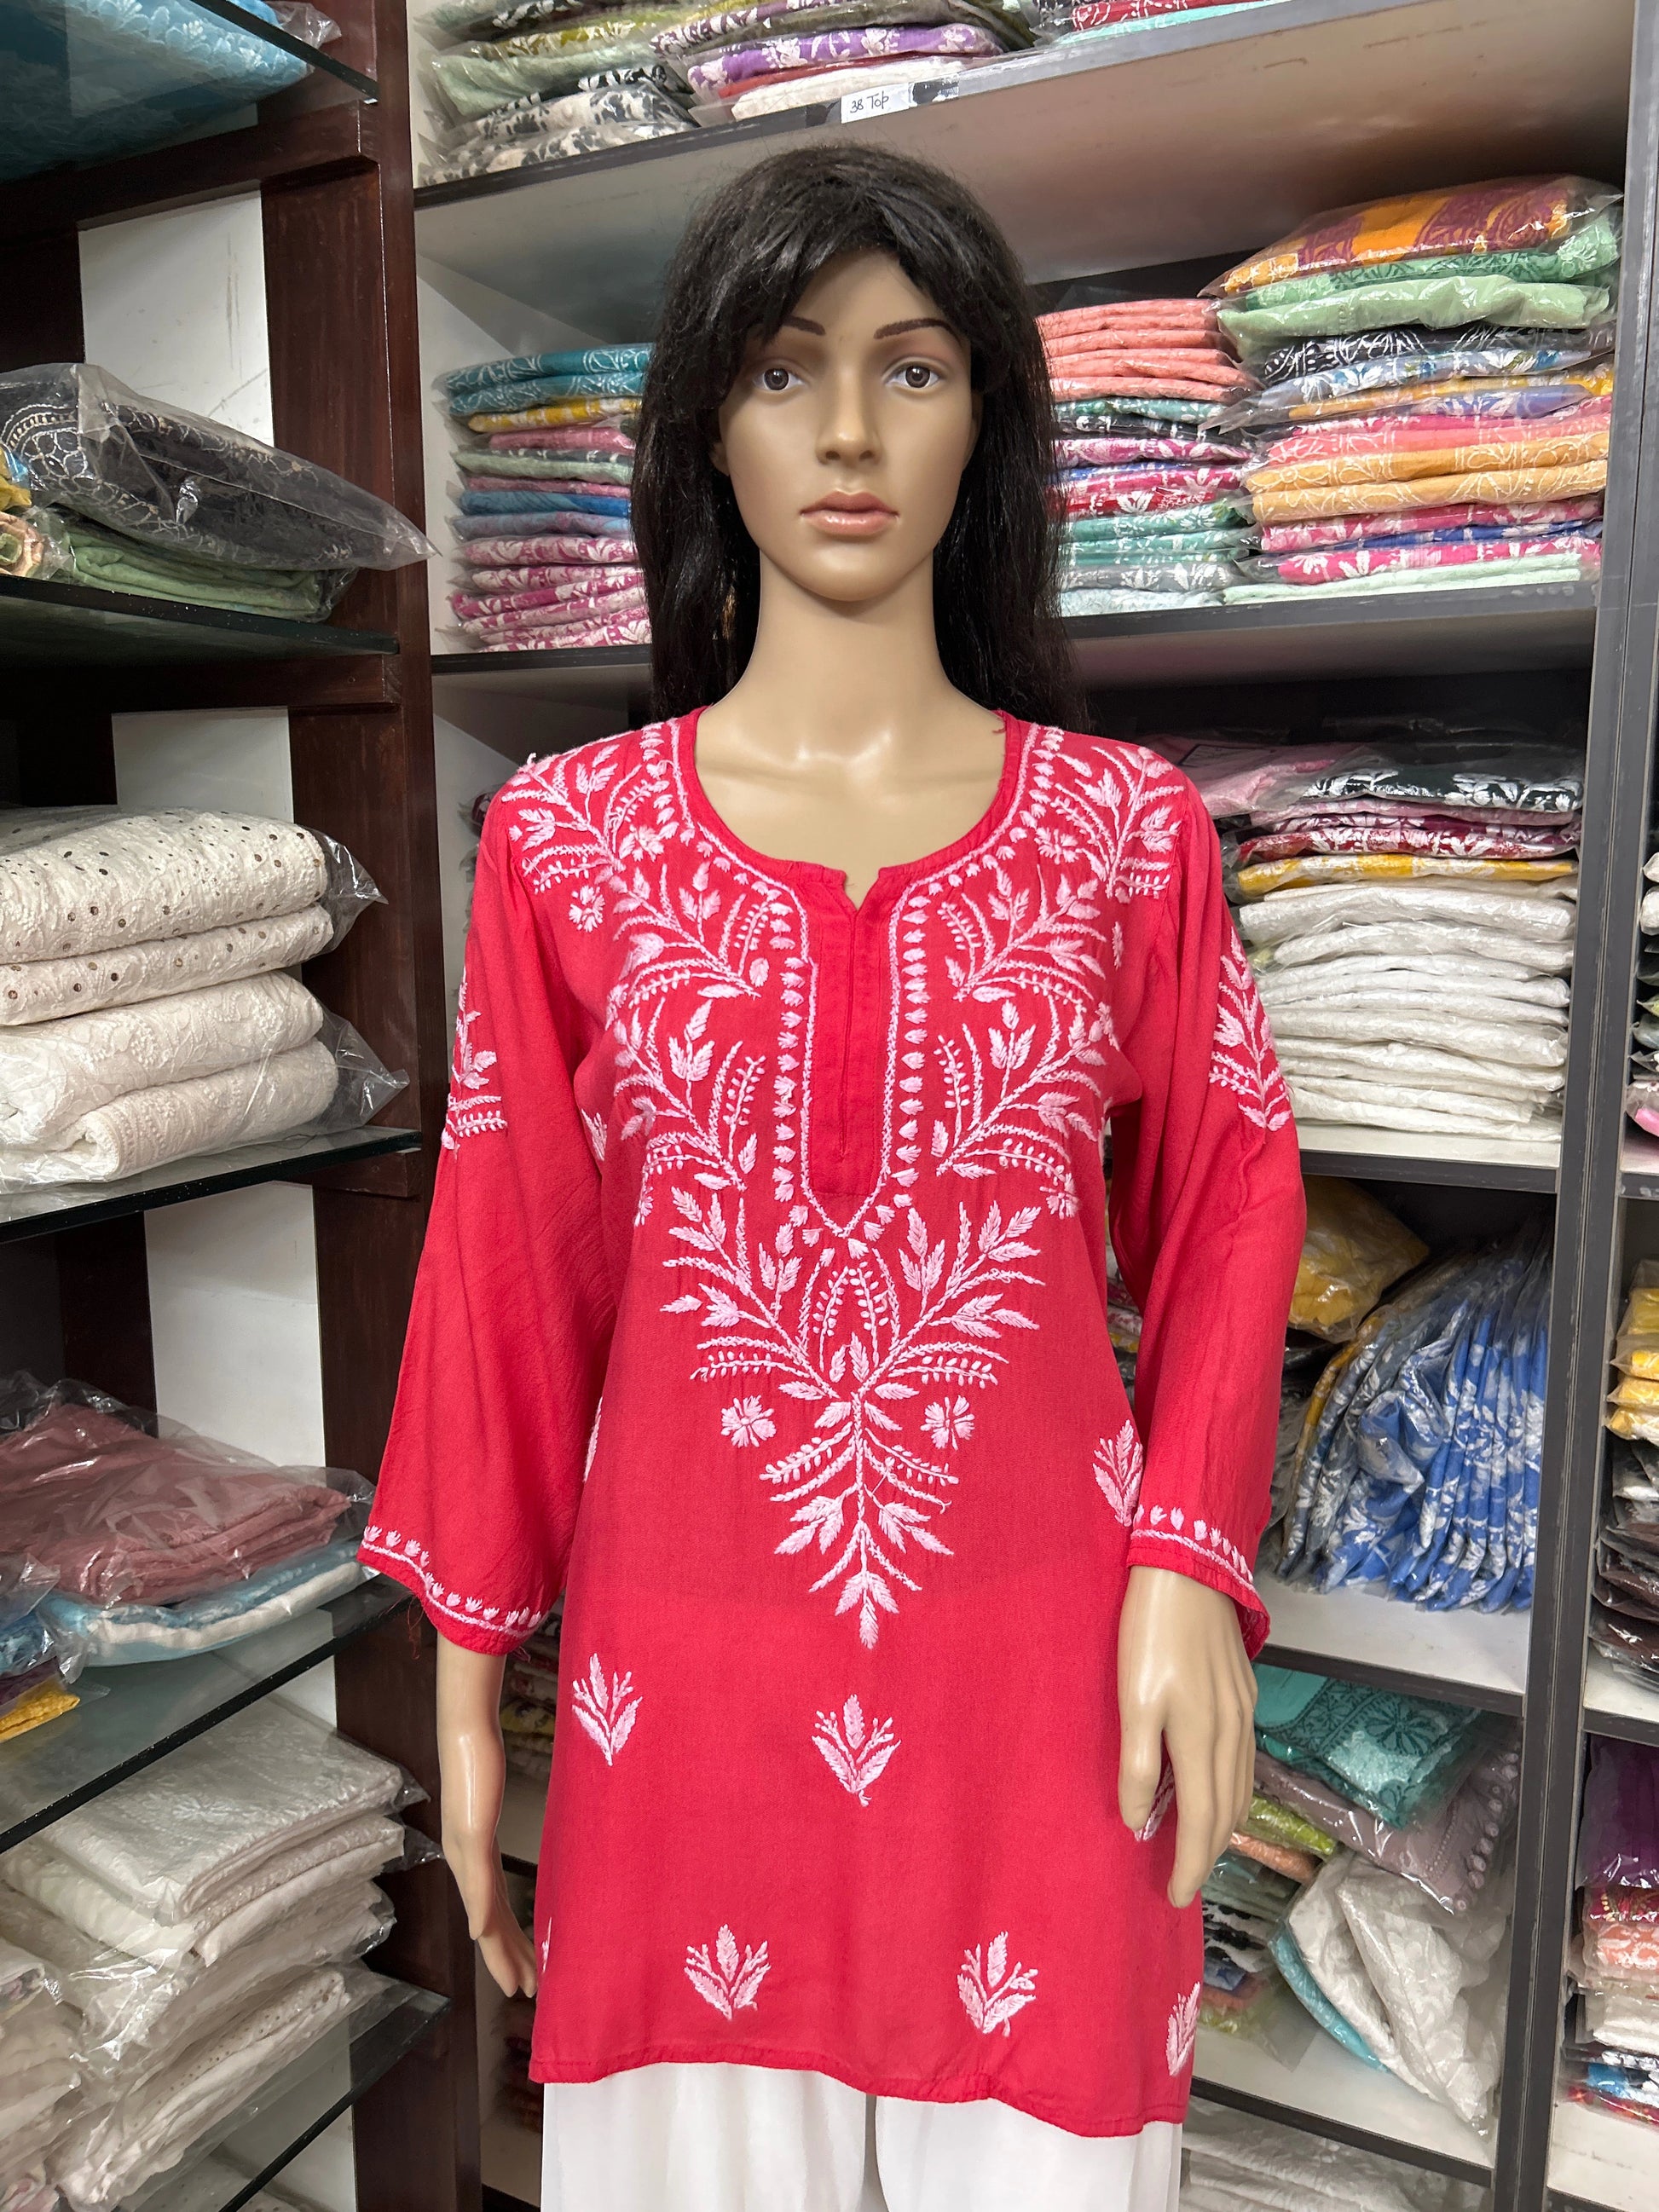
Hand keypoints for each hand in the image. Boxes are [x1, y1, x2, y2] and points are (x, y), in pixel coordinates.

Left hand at [436, 1635, 538, 1997]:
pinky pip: (478, 1881)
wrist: (464, 1732)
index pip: (494, 1912)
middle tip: (525, 1992)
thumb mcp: (493, 1801)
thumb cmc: (480, 1759)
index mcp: (474, 1859)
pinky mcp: (469, 1835)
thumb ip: (501, 1822)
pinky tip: (483, 1935)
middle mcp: (465, 1862)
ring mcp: (465, 1852)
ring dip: (497, 1951)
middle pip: (488, 1924)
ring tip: (514, 1982)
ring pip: (482, 1914)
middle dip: (506, 1961)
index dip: (508, 1944)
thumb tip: (513, 1828)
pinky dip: (482, 1911)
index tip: (524, 1970)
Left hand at [1116, 1565, 1255, 1908]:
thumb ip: (1139, 1765)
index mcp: (1202, 1740)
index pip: (1203, 1823)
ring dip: (1224, 1824)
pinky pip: (1245, 1760)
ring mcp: (1244, 1713)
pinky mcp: (1245, 1693)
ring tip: (1199, 1845)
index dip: (1190, 1864)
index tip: (1174, 1895)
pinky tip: (1217, 1788)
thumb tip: (1140, 1819)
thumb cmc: (1150, 1633)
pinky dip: (1232, 1790)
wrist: (1190, 1570)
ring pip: (1241, 1788)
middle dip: (1208, 1853)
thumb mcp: (1133, 1700)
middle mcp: (1233, 1734)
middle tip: (1183, 1879)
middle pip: (1228, 1812)